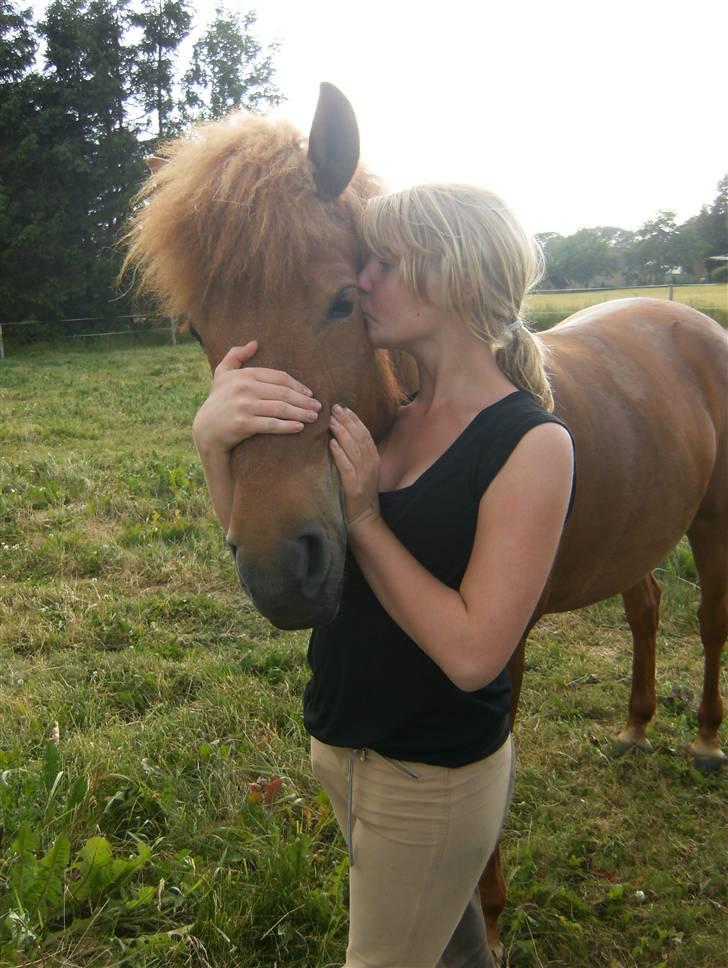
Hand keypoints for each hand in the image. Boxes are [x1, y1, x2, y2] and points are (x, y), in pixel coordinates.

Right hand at [192, 341, 320, 453]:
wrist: (206, 430)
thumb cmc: (218, 400)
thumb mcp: (222, 374)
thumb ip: (236, 355)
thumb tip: (255, 343)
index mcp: (244, 375)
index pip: (279, 377)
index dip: (297, 385)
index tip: (310, 393)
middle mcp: (244, 388)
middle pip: (283, 393)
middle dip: (304, 400)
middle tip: (318, 407)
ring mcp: (244, 406)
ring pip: (280, 408)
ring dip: (301, 413)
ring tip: (313, 417)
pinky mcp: (244, 424)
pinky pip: (271, 424)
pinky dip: (287, 426)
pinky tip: (299, 427)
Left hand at [329, 404, 380, 530]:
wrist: (364, 519)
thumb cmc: (359, 492)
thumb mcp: (362, 470)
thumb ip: (356, 453)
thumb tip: (342, 433)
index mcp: (374, 458)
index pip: (365, 434)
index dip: (355, 420)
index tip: (344, 407)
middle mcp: (371, 465)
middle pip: (360, 438)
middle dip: (348, 421)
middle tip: (335, 408)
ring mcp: (363, 476)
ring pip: (354, 450)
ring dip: (343, 433)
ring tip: (332, 421)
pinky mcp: (354, 487)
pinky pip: (347, 468)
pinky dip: (340, 455)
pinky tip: (332, 444)